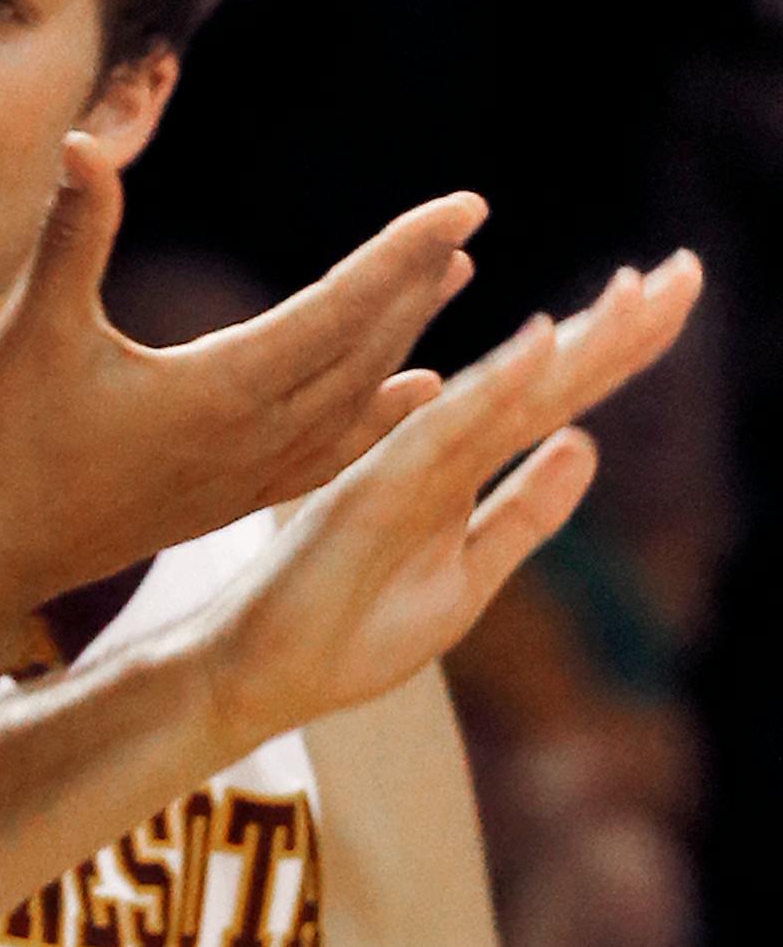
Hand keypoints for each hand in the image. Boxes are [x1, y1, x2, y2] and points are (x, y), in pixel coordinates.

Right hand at [0, 132, 479, 623]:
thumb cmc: (5, 441)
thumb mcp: (34, 328)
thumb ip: (71, 233)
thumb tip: (82, 142)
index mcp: (219, 390)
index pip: (340, 308)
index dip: (404, 253)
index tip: (466, 205)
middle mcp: (252, 439)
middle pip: (365, 351)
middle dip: (418, 284)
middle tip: (465, 227)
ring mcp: (246, 477)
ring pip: (356, 402)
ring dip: (406, 340)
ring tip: (452, 284)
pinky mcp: (231, 502)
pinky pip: (333, 455)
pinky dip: (381, 418)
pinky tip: (414, 393)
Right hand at [208, 251, 703, 751]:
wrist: (258, 676)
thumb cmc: (347, 633)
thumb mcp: (467, 577)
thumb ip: (524, 514)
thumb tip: (587, 445)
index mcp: (460, 468)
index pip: (554, 398)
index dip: (618, 348)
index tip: (676, 289)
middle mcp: (436, 453)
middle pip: (541, 380)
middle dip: (617, 329)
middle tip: (688, 270)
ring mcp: (400, 467)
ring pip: (503, 394)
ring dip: (572, 345)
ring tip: (637, 292)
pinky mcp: (366, 491)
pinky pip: (440, 432)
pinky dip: (490, 387)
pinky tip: (540, 342)